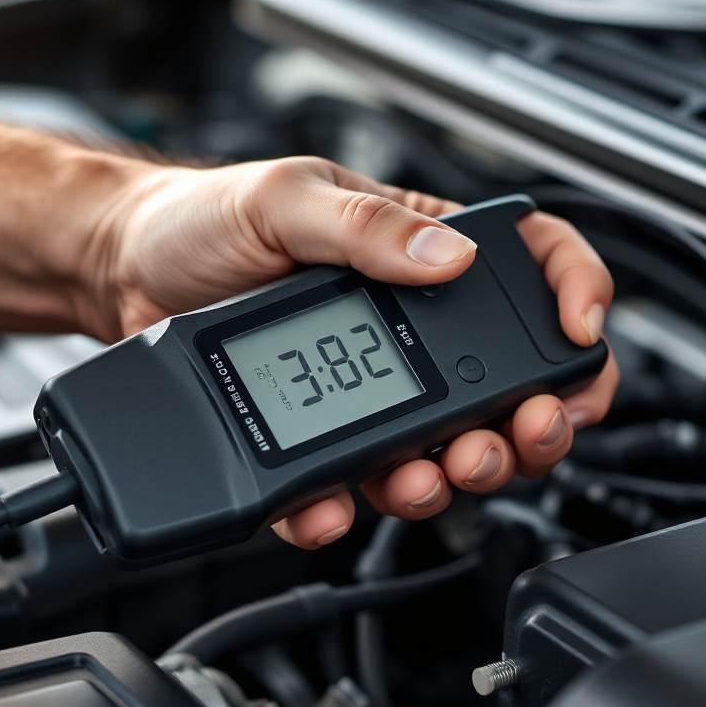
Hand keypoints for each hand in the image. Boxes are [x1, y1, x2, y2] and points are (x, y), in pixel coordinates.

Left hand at [91, 156, 616, 548]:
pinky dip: (352, 506)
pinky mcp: (321, 435)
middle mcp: (406, 326)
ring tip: (433, 475)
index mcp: (416, 253)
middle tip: (518, 434)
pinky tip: (335, 503)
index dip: (576, 299)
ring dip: (458, 474)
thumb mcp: (286, 200)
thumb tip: (448, 254)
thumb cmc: (200, 221)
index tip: (581, 338)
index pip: (529, 268)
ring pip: (446, 446)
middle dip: (532, 421)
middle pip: (508, 383)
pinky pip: (355, 483)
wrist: (124, 274)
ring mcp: (368, 386)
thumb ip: (367, 225)